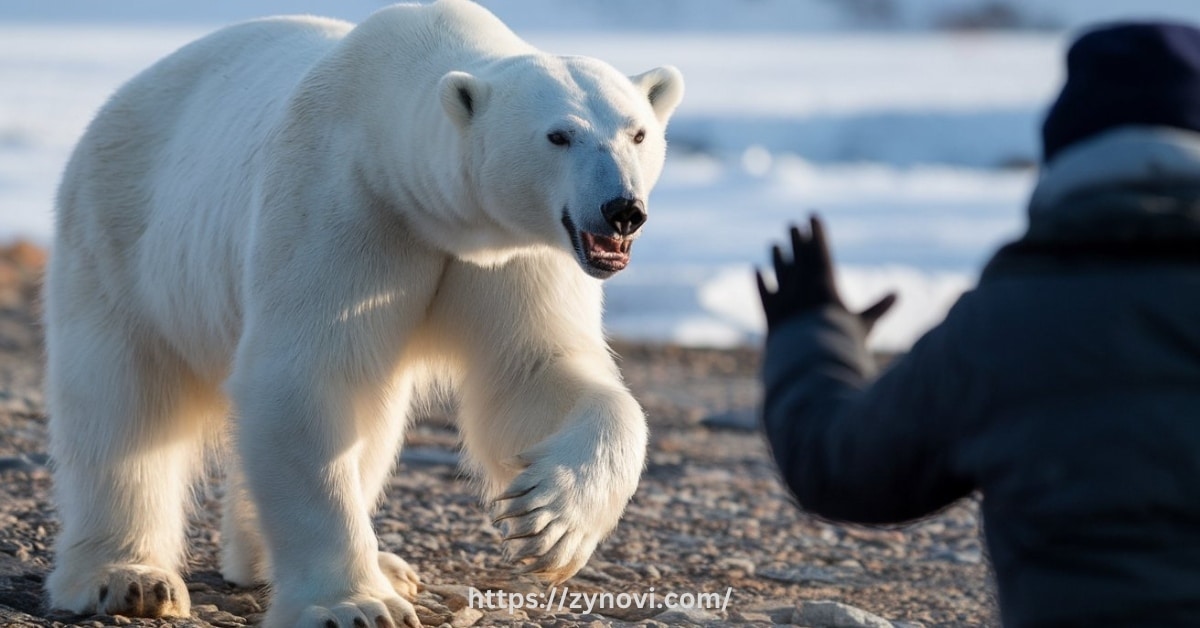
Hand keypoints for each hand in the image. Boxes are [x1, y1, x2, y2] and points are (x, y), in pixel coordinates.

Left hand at [756, 215, 896, 332]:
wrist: (809, 360)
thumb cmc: (840, 344)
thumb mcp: (863, 326)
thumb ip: (878, 309)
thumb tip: (897, 295)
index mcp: (825, 284)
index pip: (820, 250)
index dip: (816, 232)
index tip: (812, 217)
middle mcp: (802, 286)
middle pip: (798, 257)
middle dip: (796, 240)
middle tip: (792, 226)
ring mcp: (784, 298)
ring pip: (779, 271)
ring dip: (777, 257)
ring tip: (774, 245)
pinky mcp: (770, 313)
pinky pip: (763, 293)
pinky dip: (759, 282)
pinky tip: (755, 271)